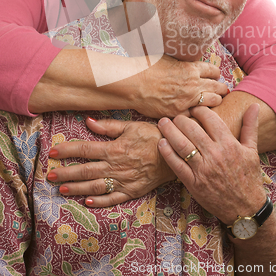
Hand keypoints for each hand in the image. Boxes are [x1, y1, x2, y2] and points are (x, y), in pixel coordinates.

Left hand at [47, 117, 174, 206]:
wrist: (176, 153)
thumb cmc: (154, 136)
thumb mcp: (132, 126)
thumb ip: (109, 126)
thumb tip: (88, 122)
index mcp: (114, 148)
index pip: (85, 149)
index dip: (67, 150)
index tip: (53, 152)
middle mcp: (115, 166)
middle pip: (85, 170)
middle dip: (66, 173)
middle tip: (50, 176)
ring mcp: (123, 181)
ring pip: (95, 187)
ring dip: (77, 188)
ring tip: (62, 190)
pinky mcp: (132, 191)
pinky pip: (113, 199)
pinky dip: (100, 202)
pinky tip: (88, 203)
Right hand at [131, 54, 226, 117]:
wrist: (133, 83)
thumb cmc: (147, 67)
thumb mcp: (168, 57)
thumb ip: (182, 62)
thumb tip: (187, 61)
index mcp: (191, 68)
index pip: (214, 70)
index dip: (216, 74)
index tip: (215, 76)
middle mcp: (193, 84)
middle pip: (218, 87)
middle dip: (222, 89)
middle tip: (222, 90)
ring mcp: (187, 99)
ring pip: (213, 101)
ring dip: (215, 101)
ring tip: (214, 101)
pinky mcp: (179, 112)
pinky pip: (196, 114)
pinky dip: (197, 113)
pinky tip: (197, 112)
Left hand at [157, 104, 265, 225]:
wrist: (246, 209)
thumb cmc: (248, 177)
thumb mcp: (252, 150)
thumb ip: (250, 126)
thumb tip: (254, 105)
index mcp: (229, 144)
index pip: (210, 119)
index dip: (199, 110)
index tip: (193, 108)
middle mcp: (215, 155)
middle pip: (192, 129)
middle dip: (181, 118)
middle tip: (175, 114)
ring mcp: (203, 170)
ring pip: (182, 145)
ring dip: (169, 131)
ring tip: (163, 122)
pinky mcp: (193, 183)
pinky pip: (176, 165)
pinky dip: (167, 152)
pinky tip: (161, 143)